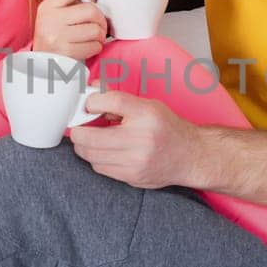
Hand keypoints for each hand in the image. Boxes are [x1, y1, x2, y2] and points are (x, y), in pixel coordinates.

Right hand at [31, 0, 107, 61]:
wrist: (42, 63)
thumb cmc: (54, 34)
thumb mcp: (57, 11)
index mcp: (48, 5)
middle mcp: (50, 19)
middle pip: (90, 10)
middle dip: (101, 19)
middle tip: (99, 23)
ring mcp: (56, 37)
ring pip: (95, 29)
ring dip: (100, 35)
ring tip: (94, 36)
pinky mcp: (65, 53)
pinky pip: (93, 46)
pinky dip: (96, 47)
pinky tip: (89, 46)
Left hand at [69, 91, 202, 188]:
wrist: (190, 156)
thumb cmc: (167, 128)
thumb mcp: (148, 106)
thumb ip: (119, 99)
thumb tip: (91, 90)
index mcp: (147, 114)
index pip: (111, 101)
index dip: (92, 101)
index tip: (88, 105)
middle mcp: (142, 138)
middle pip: (92, 136)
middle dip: (77, 131)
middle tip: (77, 128)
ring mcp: (136, 161)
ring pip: (92, 155)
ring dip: (83, 147)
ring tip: (87, 140)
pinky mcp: (133, 176)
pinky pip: (101, 168)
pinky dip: (96, 159)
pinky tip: (101, 152)